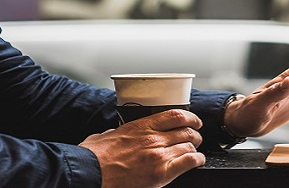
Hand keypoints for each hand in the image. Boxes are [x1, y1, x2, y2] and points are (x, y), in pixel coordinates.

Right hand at [78, 109, 204, 187]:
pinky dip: (198, 160)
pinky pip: (189, 161)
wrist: (90, 173)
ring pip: (190, 145)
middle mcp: (153, 138)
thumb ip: (115, 133)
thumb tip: (115, 134)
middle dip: (195, 134)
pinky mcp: (161, 173)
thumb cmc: (93, 156)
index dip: (190, 117)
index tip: (193, 120)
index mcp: (141, 127)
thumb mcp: (105, 135)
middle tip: (195, 137)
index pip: (175, 115)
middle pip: (187, 130)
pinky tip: (198, 161)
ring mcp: (159, 155)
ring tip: (195, 151)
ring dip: (195, 147)